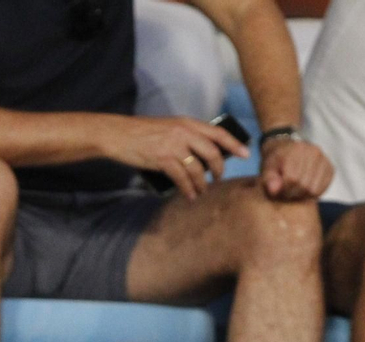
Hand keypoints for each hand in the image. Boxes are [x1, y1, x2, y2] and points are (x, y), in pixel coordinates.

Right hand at [106, 116, 249, 200]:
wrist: (119, 135)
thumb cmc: (143, 133)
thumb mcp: (169, 128)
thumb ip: (186, 136)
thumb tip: (204, 155)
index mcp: (187, 123)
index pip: (218, 133)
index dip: (234, 144)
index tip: (246, 154)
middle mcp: (183, 132)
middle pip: (212, 153)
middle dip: (218, 170)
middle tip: (217, 179)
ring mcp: (174, 145)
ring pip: (198, 169)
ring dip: (202, 184)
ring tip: (201, 191)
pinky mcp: (163, 159)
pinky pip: (183, 179)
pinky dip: (188, 190)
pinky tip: (189, 196)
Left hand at [260, 138, 333, 200]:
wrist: (286, 148)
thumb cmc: (276, 160)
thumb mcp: (267, 168)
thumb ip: (269, 179)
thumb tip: (274, 190)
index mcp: (297, 149)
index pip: (292, 179)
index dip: (284, 189)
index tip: (279, 190)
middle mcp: (313, 151)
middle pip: (304, 185)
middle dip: (293, 193)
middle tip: (287, 192)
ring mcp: (324, 159)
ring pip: (313, 189)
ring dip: (303, 194)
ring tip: (295, 190)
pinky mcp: (330, 168)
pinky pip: (323, 188)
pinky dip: (313, 193)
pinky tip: (304, 189)